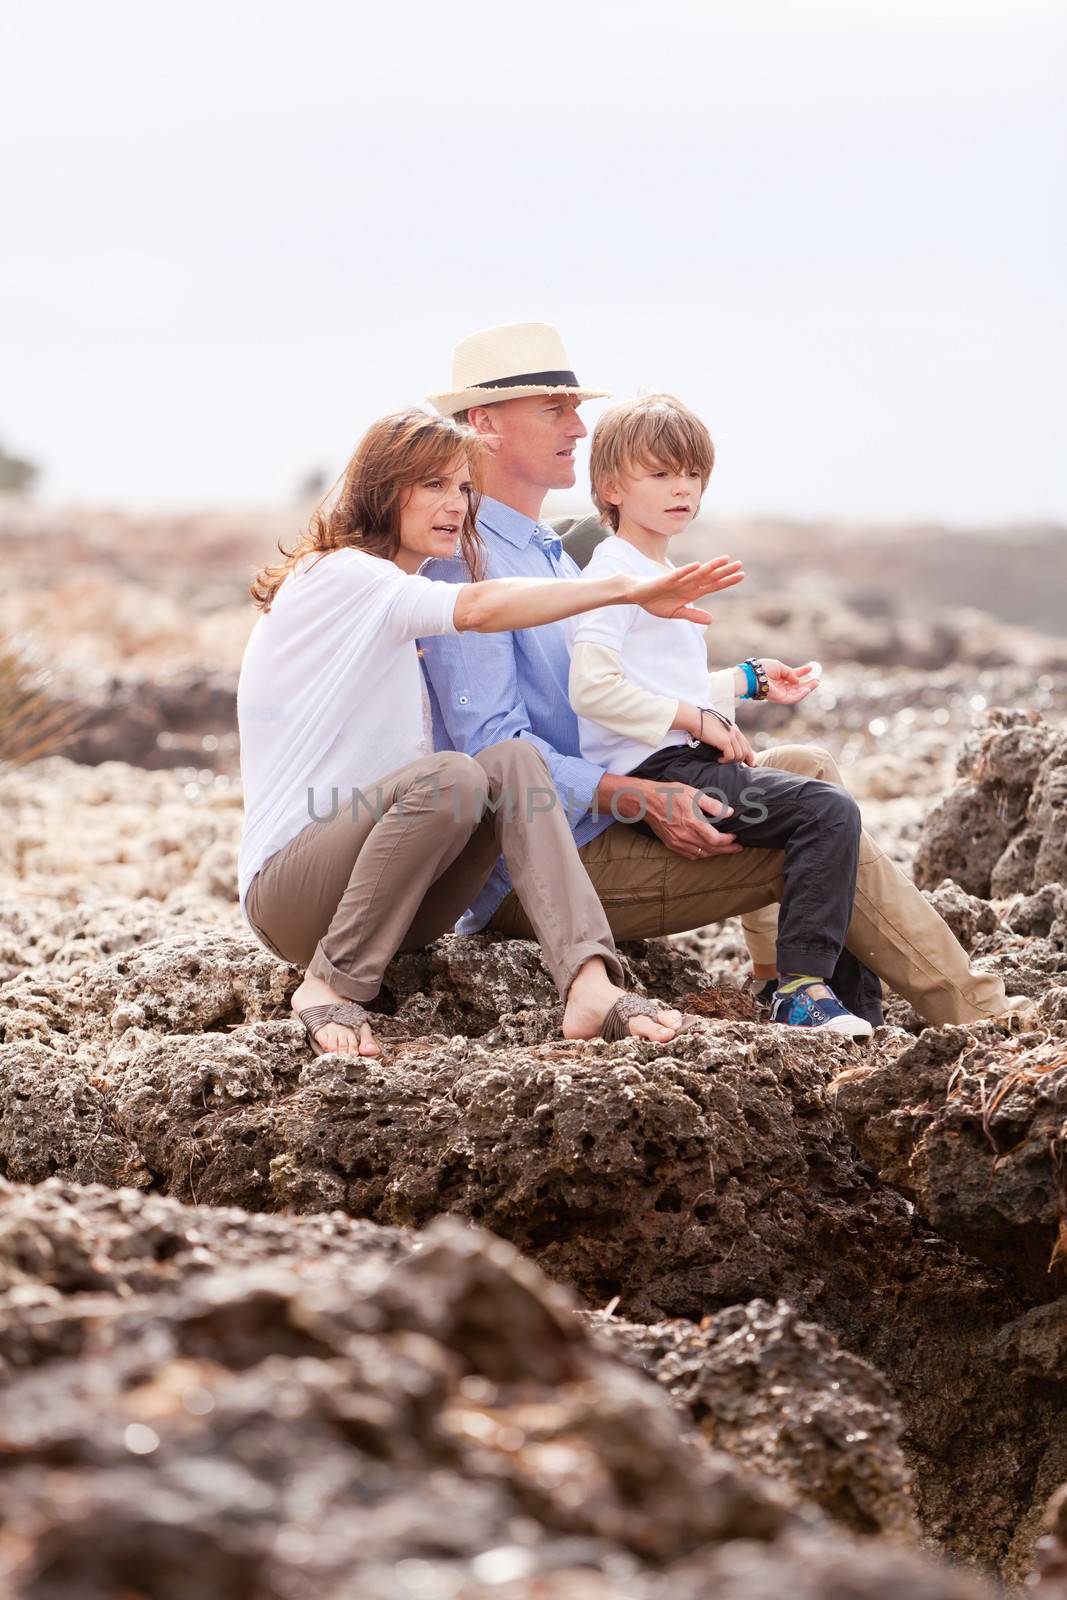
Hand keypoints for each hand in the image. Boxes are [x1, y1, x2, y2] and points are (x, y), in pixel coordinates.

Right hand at [610, 777, 743, 859]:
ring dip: (715, 853)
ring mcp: (677, 842)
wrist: (645, 801)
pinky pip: (690, 855)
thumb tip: (729, 813)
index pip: (716, 839)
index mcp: (692, 822)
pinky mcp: (671, 844)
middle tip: (738, 848)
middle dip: (727, 850)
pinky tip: (707, 851)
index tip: (735, 836)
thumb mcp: (693, 793)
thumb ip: (713, 805)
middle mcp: (685, 836)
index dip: (728, 841)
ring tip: (725, 850)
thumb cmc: (669, 794)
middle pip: (711, 849)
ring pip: (701, 854)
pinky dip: (701, 855)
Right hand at [628, 556, 744, 622]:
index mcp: (693, 591)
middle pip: (710, 577)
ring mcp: (678, 580)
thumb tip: (711, 620)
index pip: (714, 585)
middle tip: (740, 564)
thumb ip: (693, 615)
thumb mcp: (677, 613)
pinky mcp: (666, 580)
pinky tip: (697, 565)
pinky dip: (687, 570)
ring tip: (724, 559)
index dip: (727, 581)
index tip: (742, 575)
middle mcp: (688, 583)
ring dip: (711, 567)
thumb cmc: (657, 602)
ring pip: (698, 573)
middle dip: (725, 571)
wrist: (637, 595)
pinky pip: (678, 574)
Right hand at [699, 714, 754, 764]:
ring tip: (722, 760)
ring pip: (739, 755)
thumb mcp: (719, 730)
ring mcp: (731, 737)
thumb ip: (726, 736)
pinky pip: (730, 756)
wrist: (696, 720)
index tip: (750, 763)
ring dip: (731, 761)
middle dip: (741, 761)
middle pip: (745, 752)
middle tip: (732, 765)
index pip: (747, 745)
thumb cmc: (704, 726)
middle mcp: (735, 733)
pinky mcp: (725, 741)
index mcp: (735, 730)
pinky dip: (725, 760)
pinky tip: (719, 759)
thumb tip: (729, 748)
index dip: (750, 756)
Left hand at [760, 659, 819, 703]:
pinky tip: (808, 689)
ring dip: (808, 688)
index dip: (803, 671)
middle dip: (808, 683)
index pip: (793, 675)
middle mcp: (780, 686)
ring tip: (816, 683)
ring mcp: (780, 693)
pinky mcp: (780, 699)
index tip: (811, 667)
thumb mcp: (780, 667)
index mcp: (779, 677)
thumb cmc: (764, 669)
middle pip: (797, 686)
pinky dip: (801, 694)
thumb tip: (798, 681)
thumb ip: (790, 673)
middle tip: (818, 680)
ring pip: (797, 693)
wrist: (754, 676)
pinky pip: (793, 698)